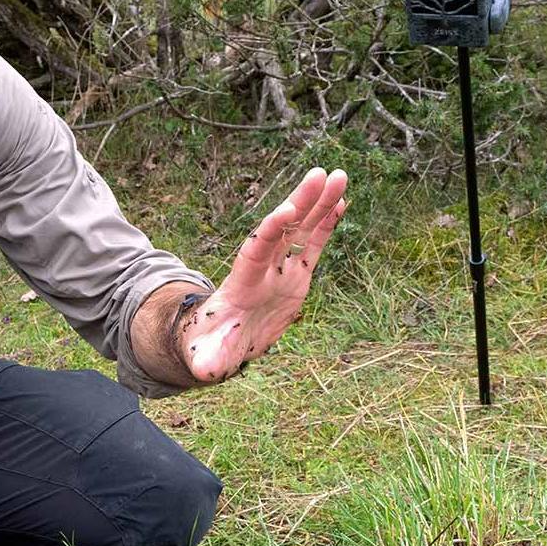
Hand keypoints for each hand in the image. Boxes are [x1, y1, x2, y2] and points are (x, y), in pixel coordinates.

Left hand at [180, 167, 347, 381]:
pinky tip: (341, 201)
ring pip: (301, 230)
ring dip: (319, 203)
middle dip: (300, 202)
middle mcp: (262, 269)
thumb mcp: (207, 356)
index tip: (286, 210)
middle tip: (320, 174)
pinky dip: (325, 224)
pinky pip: (312, 245)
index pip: (256, 251)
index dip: (270, 231)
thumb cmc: (211, 347)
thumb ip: (208, 360)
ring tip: (339, 176)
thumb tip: (205, 371)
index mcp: (243, 283)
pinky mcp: (295, 276)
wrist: (221, 341)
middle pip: (282, 229)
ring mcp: (280, 270)